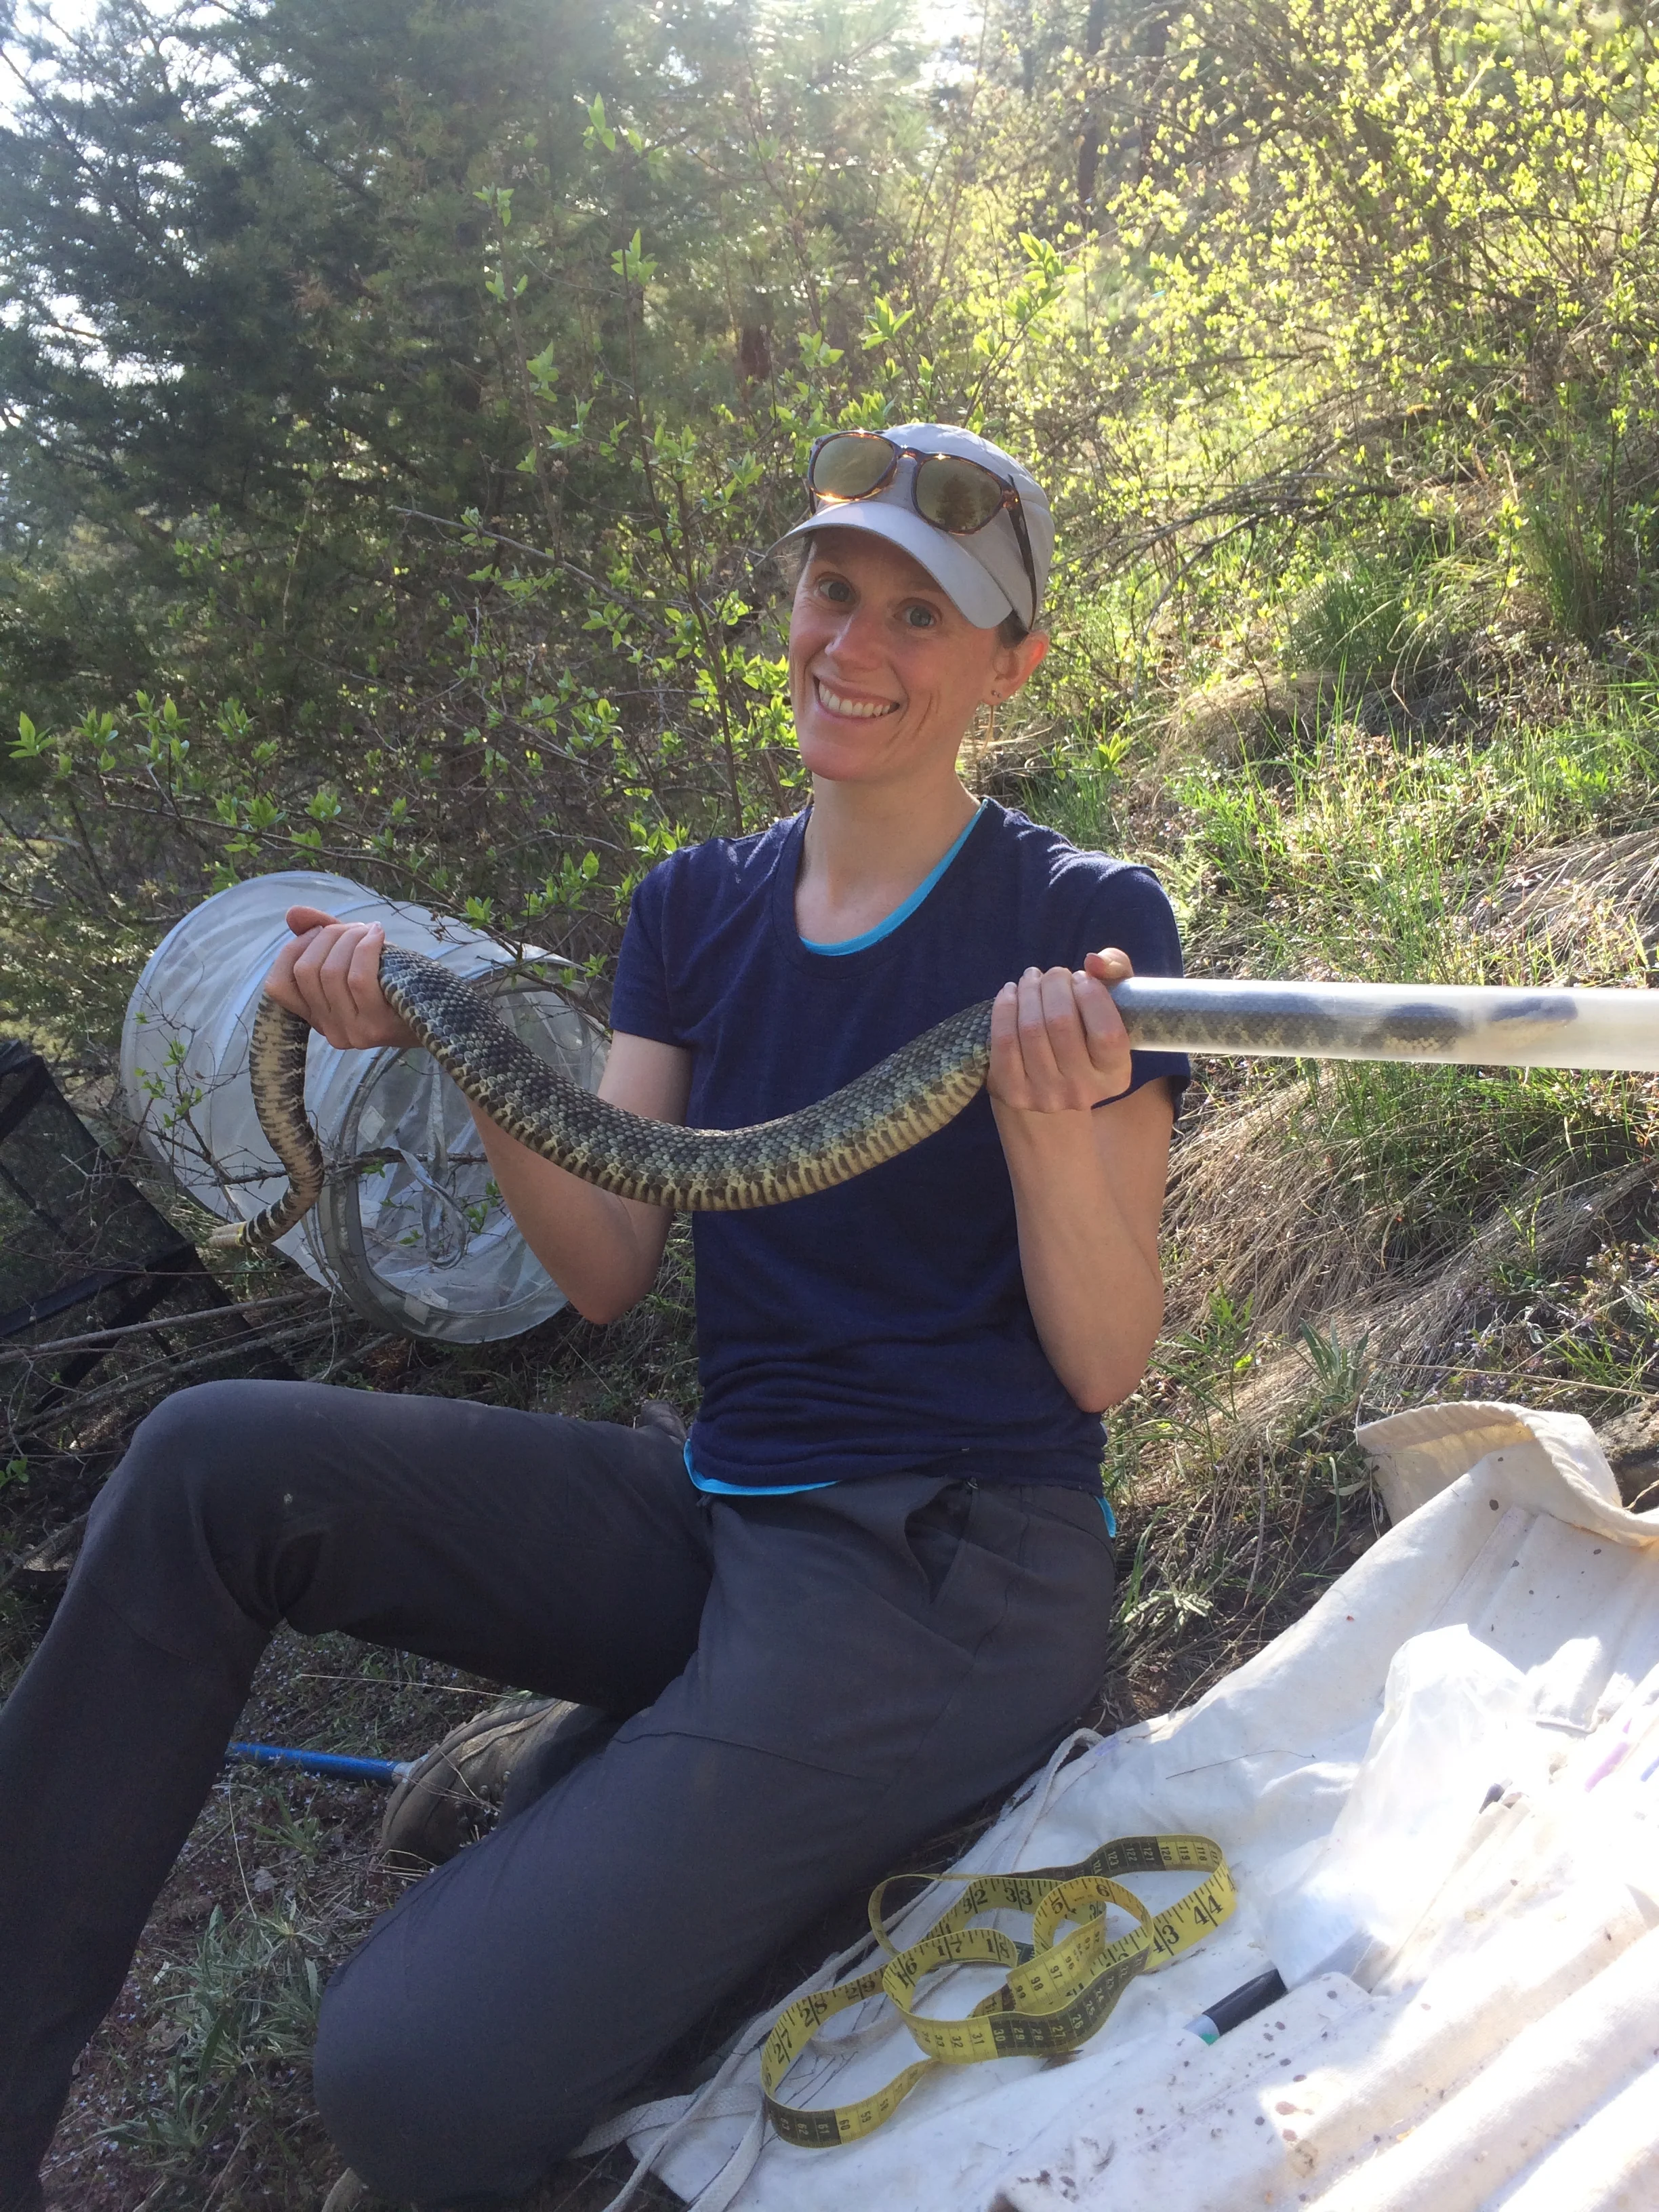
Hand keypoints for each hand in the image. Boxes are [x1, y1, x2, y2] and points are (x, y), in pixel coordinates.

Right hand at [261, 905, 418, 1050]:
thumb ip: (320, 935)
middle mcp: (329, 1031)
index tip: (318, 931)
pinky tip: (378, 935)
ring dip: (348, 938)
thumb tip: (293, 914)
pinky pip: (358, 978)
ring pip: (330, 972)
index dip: (292, 950)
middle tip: (351, 928)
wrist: (441, 1009)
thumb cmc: (392, 981)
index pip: (278, 986)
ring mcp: (352, 1032)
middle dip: (327, 936)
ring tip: (367, 930)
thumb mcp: (353, 956)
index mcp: (316, 1017)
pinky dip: (365, 947)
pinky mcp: (376, 1028)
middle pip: (306, 971)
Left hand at [988, 948, 1133, 1113]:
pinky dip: (1004, 1008)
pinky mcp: (1012, 1090)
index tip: (1082, 978)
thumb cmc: (1088, 1037)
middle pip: (1061, 1022)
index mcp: (1115, 1075)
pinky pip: (1004, 1040)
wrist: (1051, 1089)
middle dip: (1055, 985)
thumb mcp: (1115, 1006)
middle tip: (1054, 975)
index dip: (1092, 996)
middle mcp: (1082, 1090)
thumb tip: (1093, 962)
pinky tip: (1011, 993)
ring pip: (1031, 1028)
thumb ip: (1117, 973)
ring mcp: (1045, 1094)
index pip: (1107, 1033)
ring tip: (1033, 979)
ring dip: (1029, 991)